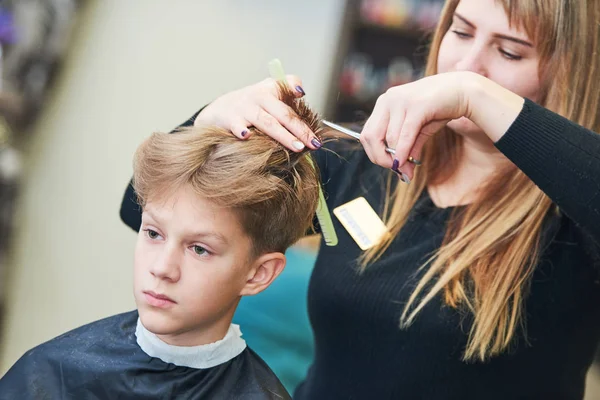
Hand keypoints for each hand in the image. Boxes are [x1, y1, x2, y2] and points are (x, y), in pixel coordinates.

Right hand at [194, 75, 320, 151]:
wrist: (219, 110)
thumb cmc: (251, 104)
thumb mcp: (268, 90)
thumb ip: (287, 87)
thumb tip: (301, 92)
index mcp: (270, 91)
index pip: (287, 94)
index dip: (297, 100)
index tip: (309, 115)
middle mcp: (258, 98)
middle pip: (282, 114)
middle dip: (299, 129)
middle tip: (313, 144)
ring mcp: (244, 109)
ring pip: (266, 122)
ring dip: (282, 135)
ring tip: (297, 147)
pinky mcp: (230, 119)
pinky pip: (237, 126)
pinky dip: (241, 130)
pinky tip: (247, 136)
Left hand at [360, 71, 523, 181]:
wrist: (465, 90)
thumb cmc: (440, 109)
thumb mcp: (419, 131)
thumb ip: (408, 149)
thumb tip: (402, 174)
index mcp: (384, 103)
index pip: (367, 134)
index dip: (374, 154)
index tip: (390, 166)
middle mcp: (388, 99)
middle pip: (371, 137)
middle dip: (381, 159)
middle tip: (396, 170)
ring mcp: (401, 100)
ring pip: (389, 139)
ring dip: (397, 159)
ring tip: (408, 170)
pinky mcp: (416, 105)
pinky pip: (404, 135)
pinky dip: (403, 152)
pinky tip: (408, 164)